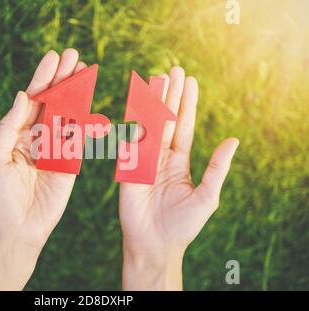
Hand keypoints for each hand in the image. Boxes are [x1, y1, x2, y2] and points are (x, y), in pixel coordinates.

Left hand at [0, 49, 86, 289]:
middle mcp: (37, 137)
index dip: (43, 78)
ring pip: (69, 116)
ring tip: (86, 72)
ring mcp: (56, 149)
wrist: (17, 228)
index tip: (53, 57)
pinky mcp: (71, 163)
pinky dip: (88, 125)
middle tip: (74, 56)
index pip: (33, 100)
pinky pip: (80, 140)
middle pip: (53, 102)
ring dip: (78, 94)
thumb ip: (9, 127)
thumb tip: (23, 95)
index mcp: (17, 133)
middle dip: (64, 79)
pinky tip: (94, 108)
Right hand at [119, 67, 238, 289]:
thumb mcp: (206, 197)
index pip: (183, 126)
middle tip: (173, 70)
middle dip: (170, 95)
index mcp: (178, 162)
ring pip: (148, 126)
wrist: (155, 245)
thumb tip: (233, 140)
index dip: (187, 104)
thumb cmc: (182, 225)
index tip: (190, 82)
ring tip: (156, 78)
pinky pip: (129, 143)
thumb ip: (217, 168)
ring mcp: (142, 161)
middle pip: (166, 120)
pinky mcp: (127, 169)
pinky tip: (135, 105)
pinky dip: (131, 123)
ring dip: (152, 103)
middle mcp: (160, 157)